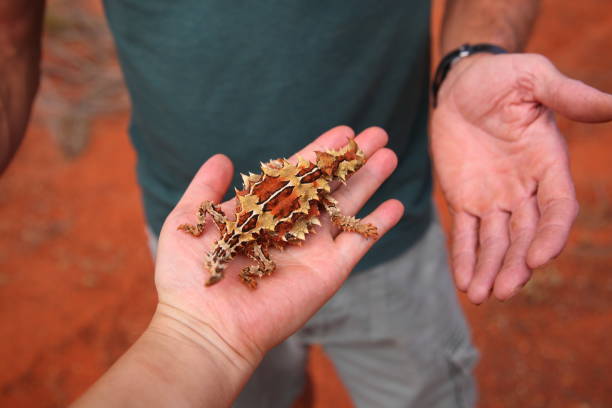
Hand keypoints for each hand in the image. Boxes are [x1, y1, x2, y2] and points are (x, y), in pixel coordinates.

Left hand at [153, 126, 402, 369]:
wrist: (206, 325)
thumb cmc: (189, 276)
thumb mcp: (190, 218)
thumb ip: (206, 187)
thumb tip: (223, 158)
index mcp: (263, 212)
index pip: (297, 174)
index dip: (319, 152)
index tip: (342, 131)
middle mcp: (292, 227)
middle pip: (329, 186)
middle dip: (353, 160)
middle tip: (377, 134)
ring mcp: (313, 249)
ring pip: (348, 207)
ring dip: (370, 181)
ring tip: (389, 154)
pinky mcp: (328, 272)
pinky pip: (358, 243)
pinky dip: (378, 225)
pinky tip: (397, 205)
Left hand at [431, 53, 611, 303]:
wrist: (461, 83)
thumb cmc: (501, 77)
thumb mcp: (535, 79)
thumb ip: (568, 96)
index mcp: (549, 164)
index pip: (558, 208)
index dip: (551, 235)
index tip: (539, 259)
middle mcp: (525, 188)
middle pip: (526, 234)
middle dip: (516, 264)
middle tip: (503, 291)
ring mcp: (494, 197)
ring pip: (497, 241)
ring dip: (490, 269)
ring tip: (480, 296)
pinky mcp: (464, 199)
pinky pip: (465, 232)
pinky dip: (465, 256)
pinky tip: (463, 281)